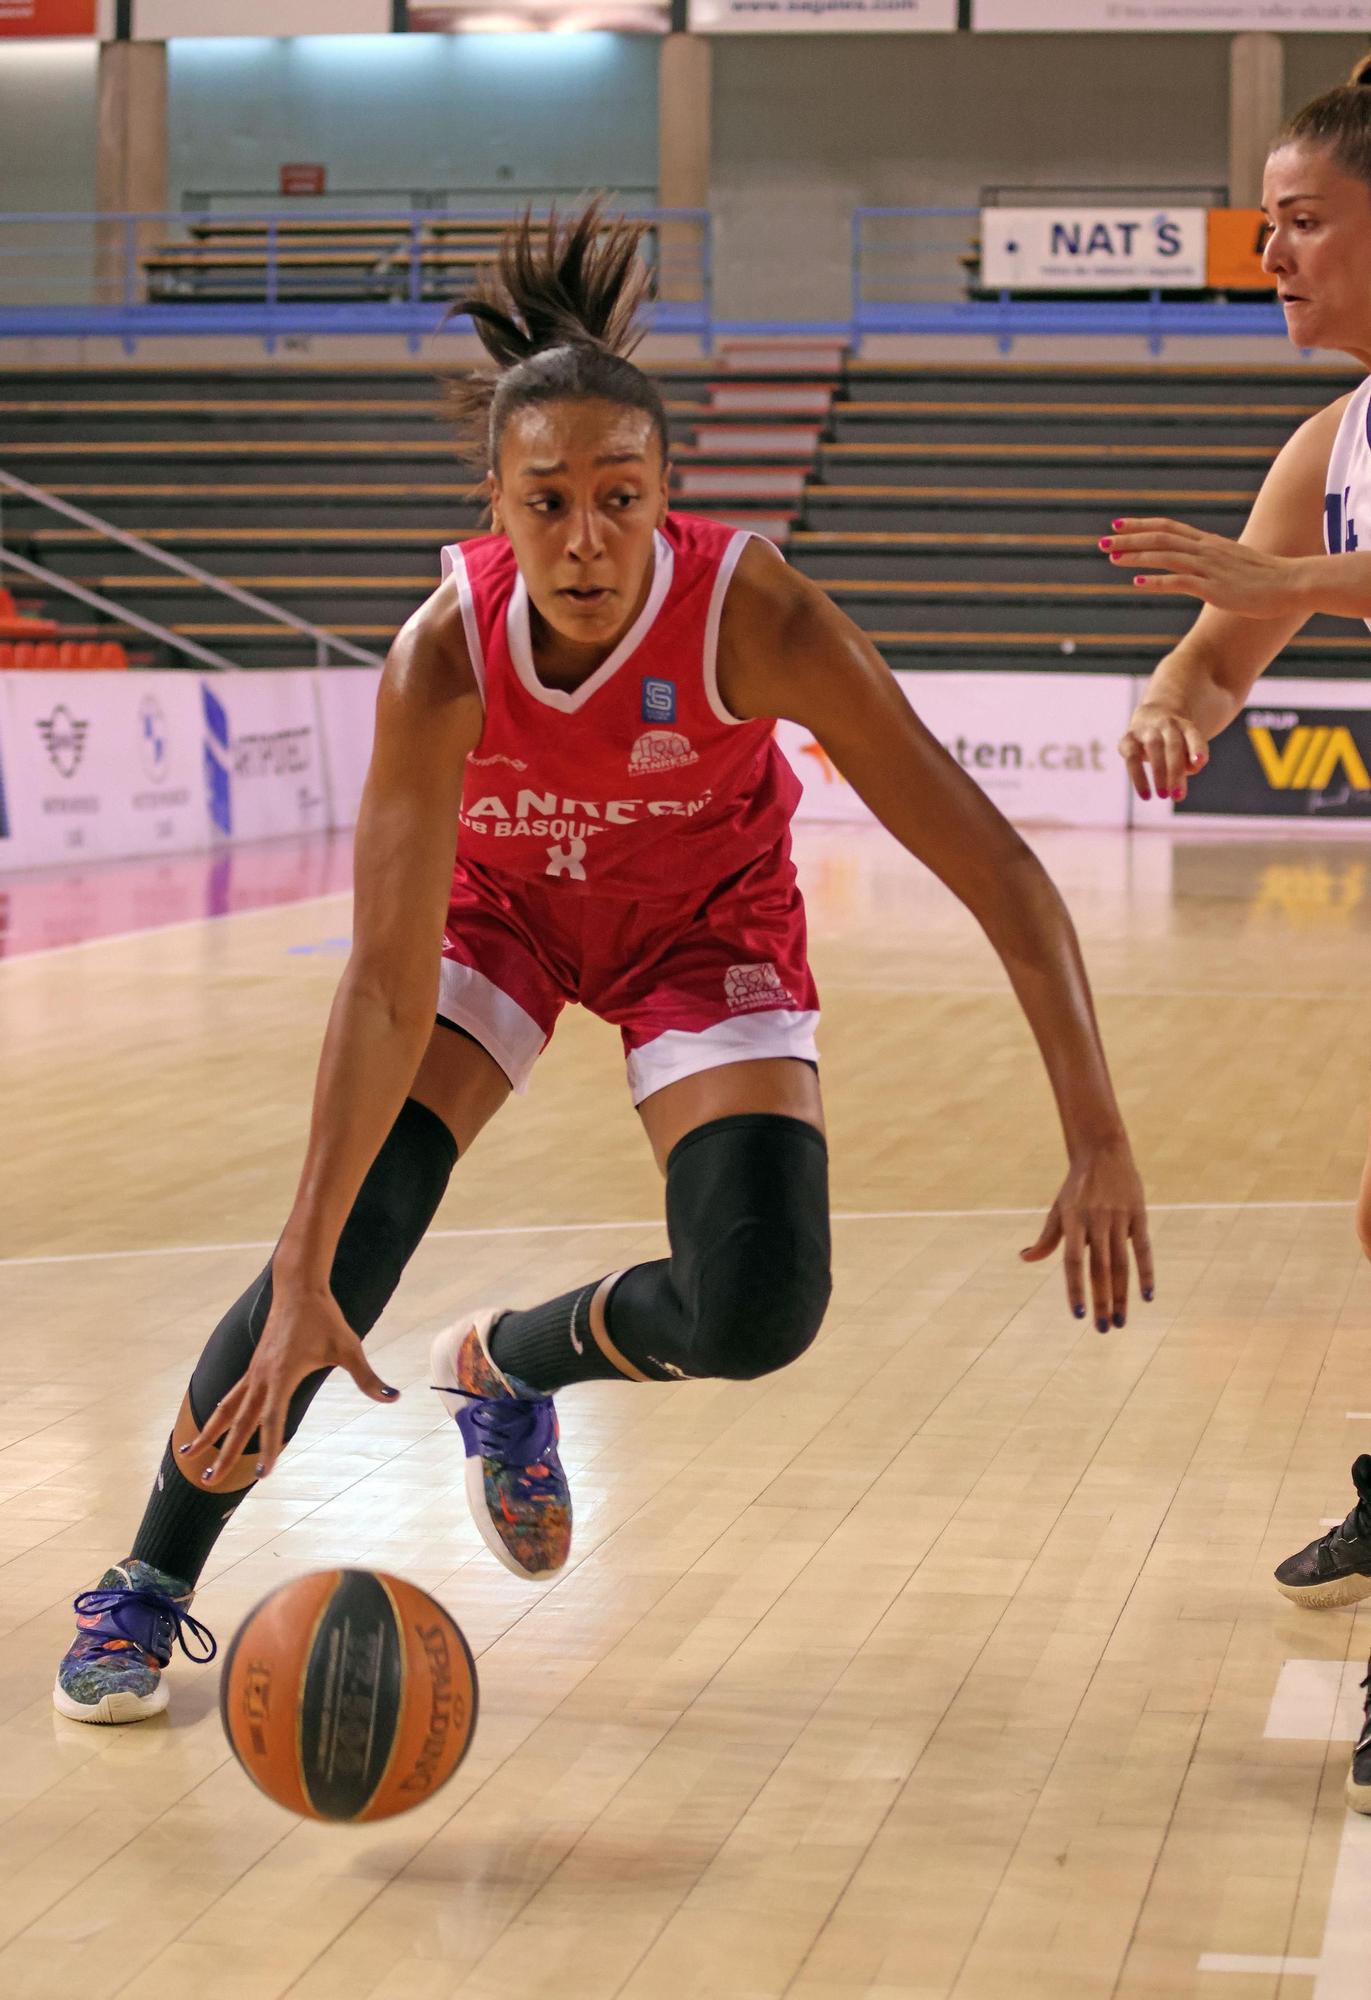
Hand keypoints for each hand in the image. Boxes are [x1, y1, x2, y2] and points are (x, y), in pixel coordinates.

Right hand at [182, 1284, 398, 1486]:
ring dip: (208, 1434)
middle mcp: (261, 1378)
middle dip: (223, 1454)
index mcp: (282, 1377)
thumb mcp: (349, 1348)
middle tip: (206, 1481)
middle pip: (239, 1424)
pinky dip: (219, 1413)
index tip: (261, 1474)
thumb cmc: (325, 1317)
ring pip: (226, 1410)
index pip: (273, 1421)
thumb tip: (394, 1397)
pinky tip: (210, 1426)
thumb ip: (367, 1378)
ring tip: (188, 1455)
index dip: (268, 1449)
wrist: (297, 1287)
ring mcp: (253, 1372)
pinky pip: (230, 1395)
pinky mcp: (253, 1366)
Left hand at [1020, 1137, 1152, 1329]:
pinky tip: (1147, 1296)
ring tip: (1120, 1320)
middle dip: (1101, 1301)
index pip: (1073, 1261)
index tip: (1077, 1315)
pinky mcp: (1138, 1215)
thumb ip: (1046, 1238)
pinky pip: (1143, 1249)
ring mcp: (1118, 1218)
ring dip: (1121, 1295)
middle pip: (1099, 1269)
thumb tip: (1025, 1258)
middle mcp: (1096, 1221)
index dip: (1075, 1288)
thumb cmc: (1077, 1187)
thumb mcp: (1058, 1209)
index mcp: (1072, 1221)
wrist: (1103, 1151)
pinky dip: (1146, 1273)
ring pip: (1121, 1263)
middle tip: (1103, 1329)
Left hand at [1100, 518, 1306, 619]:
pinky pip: (1179, 582)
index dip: (1142, 525)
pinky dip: (1155, 581)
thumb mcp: (1235, 564)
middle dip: (1129, 538)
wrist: (1291, 583)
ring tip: (1111, 558)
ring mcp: (1208, 568)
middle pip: (1160, 537)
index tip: (1119, 525)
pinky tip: (1136, 583)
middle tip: (1102, 541)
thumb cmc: (1265, 577)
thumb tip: (1201, 568)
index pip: (1169, 527)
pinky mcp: (1213, 588)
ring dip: (1136, 556)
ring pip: (1165, 556)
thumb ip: (1215, 563)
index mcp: (1209, 544)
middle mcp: (1205, 550)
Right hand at [1118, 700, 1208, 802]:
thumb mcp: (1187, 749)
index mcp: (1185, 726)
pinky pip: (1132, 758)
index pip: (1193, 736)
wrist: (1150, 717)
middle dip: (1175, 772)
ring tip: (1163, 796)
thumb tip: (1193, 768)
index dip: (1197, 748)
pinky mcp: (1128, 739)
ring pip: (1153, 748)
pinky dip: (1137, 777)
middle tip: (1178, 796)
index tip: (1199, 763)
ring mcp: (1146, 730)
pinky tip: (1145, 795)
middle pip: (1173, 745)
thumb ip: (1191, 761)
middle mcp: (1166, 725)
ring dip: (1158, 774)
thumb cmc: (1173, 742)